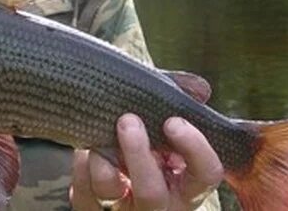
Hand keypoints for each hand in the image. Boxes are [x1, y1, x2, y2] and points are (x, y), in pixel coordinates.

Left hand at [69, 114, 222, 210]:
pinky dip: (82, 165)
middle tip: (128, 120)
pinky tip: (86, 147)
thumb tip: (201, 89)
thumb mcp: (165, 119)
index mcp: (187, 185)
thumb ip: (182, 100)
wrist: (111, 149)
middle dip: (137, 154)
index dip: (194, 148)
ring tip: (101, 134)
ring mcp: (124, 209)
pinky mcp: (92, 210)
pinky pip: (82, 192)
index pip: (205, 174)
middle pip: (151, 192)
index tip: (173, 121)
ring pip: (109, 192)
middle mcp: (159, 204)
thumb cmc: (148, 134)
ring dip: (102, 158)